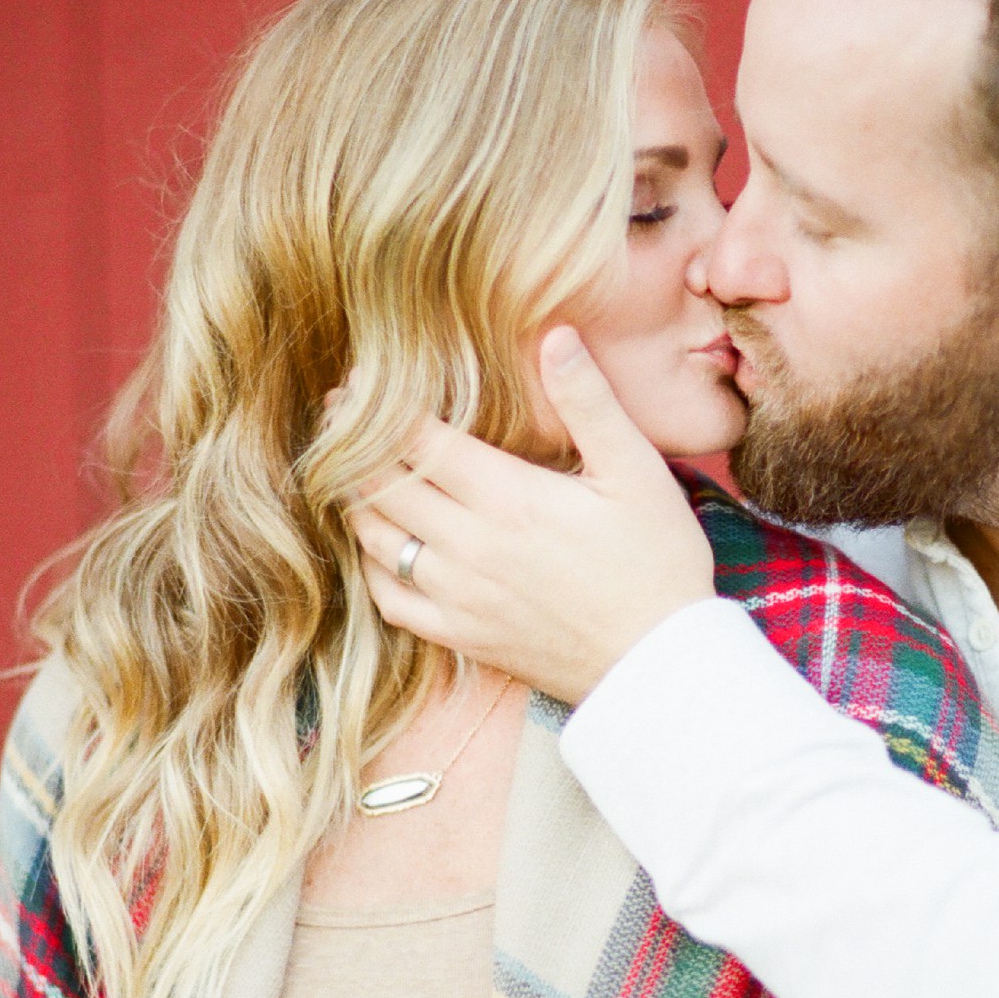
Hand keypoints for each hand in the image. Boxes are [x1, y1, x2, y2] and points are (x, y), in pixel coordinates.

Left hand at [350, 327, 717, 704]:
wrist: (660, 662)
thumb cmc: (658, 561)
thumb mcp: (637, 472)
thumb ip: (589, 402)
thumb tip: (556, 335)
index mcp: (507, 496)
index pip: (417, 439)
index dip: (379, 405)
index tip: (360, 381)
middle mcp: (470, 546)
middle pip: (383, 484)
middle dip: (351, 443)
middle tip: (338, 414)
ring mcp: (459, 595)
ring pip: (376, 539)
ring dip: (356, 499)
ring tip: (348, 469)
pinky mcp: (461, 635)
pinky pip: (390, 600)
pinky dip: (371, 567)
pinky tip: (377, 545)